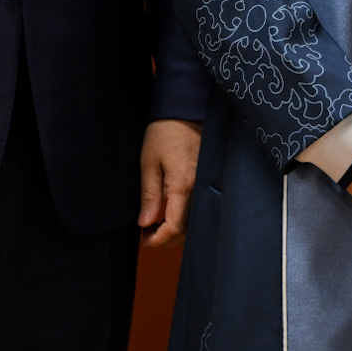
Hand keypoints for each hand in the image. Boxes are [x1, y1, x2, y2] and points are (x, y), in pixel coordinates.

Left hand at [140, 119, 202, 246]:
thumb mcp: (149, 163)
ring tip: (157, 223)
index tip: (144, 239)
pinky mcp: (207, 178)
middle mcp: (199, 188)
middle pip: (187, 230)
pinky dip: (186, 217)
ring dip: (177, 229)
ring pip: (195, 221)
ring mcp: (206, 184)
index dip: (158, 240)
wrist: (185, 110)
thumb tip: (145, 223)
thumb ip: (149, 195)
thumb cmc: (164, 132)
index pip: (174, 228)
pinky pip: (199, 207)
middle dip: (166, 238)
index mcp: (183, 185)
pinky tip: (172, 212)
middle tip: (147, 233)